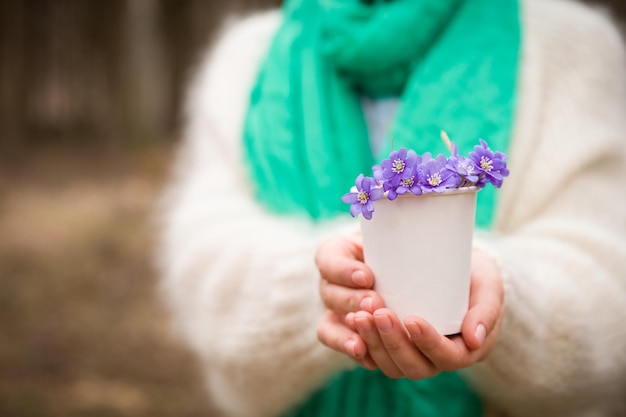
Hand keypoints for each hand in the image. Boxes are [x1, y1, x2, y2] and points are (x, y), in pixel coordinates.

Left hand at [316, 234, 503, 378]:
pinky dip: (353, 342)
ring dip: (371, 341)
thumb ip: (486, 309)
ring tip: (360, 313)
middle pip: (410, 366)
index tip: (412, 320)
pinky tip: (350, 321)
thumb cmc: (473, 275)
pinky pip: (364, 353)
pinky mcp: (382, 340)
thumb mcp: (488, 284)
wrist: (449, 262)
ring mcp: (405, 351)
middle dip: (391, 342)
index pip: (446, 358)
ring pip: (385, 363)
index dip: (428, 344)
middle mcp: (431, 357)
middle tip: (378, 311)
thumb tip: (473, 339)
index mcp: (461, 349)